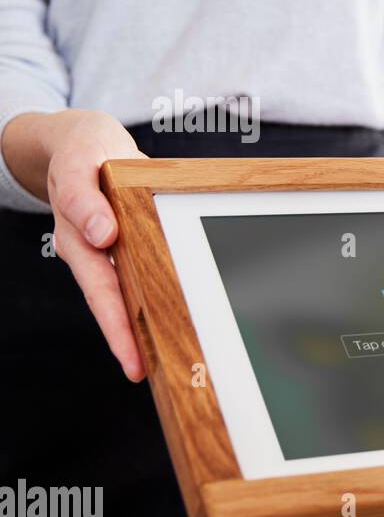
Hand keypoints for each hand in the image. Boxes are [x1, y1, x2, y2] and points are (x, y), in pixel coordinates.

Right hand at [3, 110, 146, 379]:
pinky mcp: (124, 244)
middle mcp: (93, 251)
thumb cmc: (84, 151)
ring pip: (123, 295)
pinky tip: (169, 319)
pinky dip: (150, 299)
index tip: (131, 358)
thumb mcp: (81, 163)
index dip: (116, 327)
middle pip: (111, 302)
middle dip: (126, 341)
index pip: (100, 289)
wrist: (83, 142)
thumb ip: (86, 198)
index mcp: (80, 236)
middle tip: (144, 374)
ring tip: (158, 362)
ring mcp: (107, 250)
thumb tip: (102, 235)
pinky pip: (136, 276)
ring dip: (139, 327)